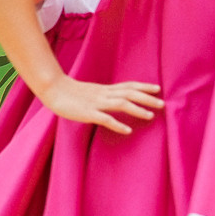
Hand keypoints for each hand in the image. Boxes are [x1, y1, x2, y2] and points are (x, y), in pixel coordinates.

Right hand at [38, 75, 164, 134]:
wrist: (52, 90)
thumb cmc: (70, 93)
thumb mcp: (91, 92)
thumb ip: (103, 95)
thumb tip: (115, 100)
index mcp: (104, 89)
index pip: (128, 85)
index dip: (143, 86)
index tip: (158, 89)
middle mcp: (104, 94)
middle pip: (129, 93)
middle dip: (147, 98)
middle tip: (162, 104)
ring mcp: (96, 103)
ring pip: (121, 103)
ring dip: (137, 110)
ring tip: (150, 116)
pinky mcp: (87, 113)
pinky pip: (105, 119)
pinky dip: (117, 124)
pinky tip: (128, 130)